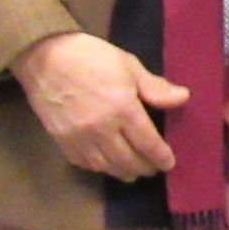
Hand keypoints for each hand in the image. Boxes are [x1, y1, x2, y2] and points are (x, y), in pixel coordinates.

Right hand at [14, 31, 186, 179]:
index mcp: (123, 109)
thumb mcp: (128, 65)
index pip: (148, 143)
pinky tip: (107, 164)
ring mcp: (79, 137)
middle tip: (153, 168)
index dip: (161, 157)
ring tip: (133, 171)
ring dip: (123, 172)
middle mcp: (102, 129)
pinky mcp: (61, 140)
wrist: (44, 57)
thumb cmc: (91, 57)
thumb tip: (184, 98)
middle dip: (144, 168)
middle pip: (128, 161)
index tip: (169, 164)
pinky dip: (99, 168)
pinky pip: (84, 162)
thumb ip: (155, 87)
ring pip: (106, 167)